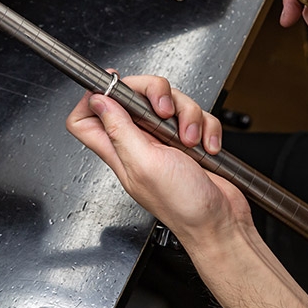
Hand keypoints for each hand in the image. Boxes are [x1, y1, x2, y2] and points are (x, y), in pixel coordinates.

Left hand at [65, 75, 250, 244]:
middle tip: (164, 110)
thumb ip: (119, 130)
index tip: (111, 85)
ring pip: (171, 103)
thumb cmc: (183, 205)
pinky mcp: (190, 142)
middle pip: (134, 97)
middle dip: (155, 93)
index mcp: (119, 151)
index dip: (94, 98)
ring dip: (188, 116)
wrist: (220, 223)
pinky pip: (197, 118)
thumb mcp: (145, 164)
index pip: (87, 119)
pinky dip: (206, 127)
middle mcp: (139, 144)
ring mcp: (165, 142)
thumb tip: (97, 101)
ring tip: (190, 140)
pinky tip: (206, 147)